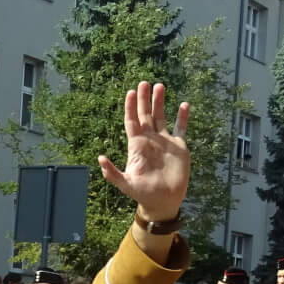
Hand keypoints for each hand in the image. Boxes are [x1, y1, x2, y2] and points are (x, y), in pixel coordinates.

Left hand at [97, 81, 190, 222]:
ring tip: (160, 86)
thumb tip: (100, 159)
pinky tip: (184, 104)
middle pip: (145, 115)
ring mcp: (164, 142)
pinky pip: (181, 128)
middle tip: (144, 82)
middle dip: (144, 99)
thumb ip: (112, 172)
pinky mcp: (179, 147)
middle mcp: (149, 140)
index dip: (130, 107)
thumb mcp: (125, 184)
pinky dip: (182, 117)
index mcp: (136, 146)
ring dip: (160, 102)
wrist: (163, 201)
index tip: (130, 92)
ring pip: (161, 117)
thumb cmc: (142, 194)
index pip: (132, 121)